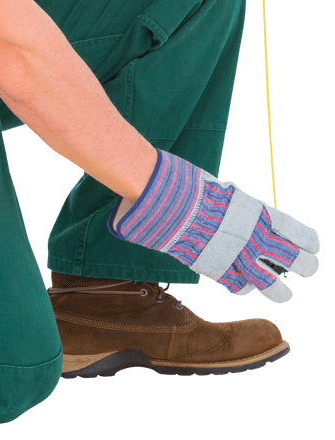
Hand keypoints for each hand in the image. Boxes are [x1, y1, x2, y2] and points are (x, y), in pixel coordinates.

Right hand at [108, 148, 319, 301]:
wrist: (172, 206)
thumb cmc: (197, 192)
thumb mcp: (229, 194)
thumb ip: (245, 210)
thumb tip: (253, 218)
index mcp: (260, 215)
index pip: (298, 233)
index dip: (309, 242)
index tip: (313, 247)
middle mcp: (256, 239)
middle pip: (295, 260)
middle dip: (306, 266)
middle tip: (308, 267)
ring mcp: (240, 259)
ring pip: (273, 286)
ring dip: (281, 291)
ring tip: (284, 293)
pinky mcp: (222, 273)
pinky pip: (241, 288)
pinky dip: (243, 286)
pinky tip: (243, 282)